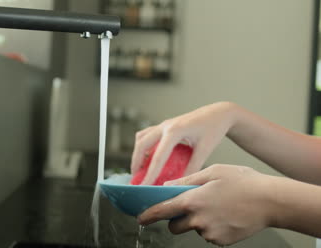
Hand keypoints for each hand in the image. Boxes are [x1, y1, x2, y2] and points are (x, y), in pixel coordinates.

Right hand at [131, 102, 236, 184]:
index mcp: (175, 131)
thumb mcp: (205, 149)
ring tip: (139, 170)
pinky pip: (146, 134)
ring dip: (137, 153)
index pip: (158, 156)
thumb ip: (193, 167)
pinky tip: (147, 157)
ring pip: (141, 138)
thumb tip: (181, 184)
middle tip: (136, 179)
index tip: (144, 186)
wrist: (218, 113)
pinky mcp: (164, 125)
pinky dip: (143, 146)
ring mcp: (163, 124)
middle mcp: (165, 125)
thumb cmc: (214, 129)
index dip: (150, 173)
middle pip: (142, 145)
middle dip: (136, 162)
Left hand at [137, 164, 274, 245]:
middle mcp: (198, 220)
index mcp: (192, 200)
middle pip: (175, 226)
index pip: (162, 211)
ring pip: (193, 230)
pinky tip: (225, 215)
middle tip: (189, 207)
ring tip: (217, 207)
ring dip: (197, 222)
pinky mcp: (221, 242)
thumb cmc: (243, 182)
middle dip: (176, 219)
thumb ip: (187, 180)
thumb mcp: (213, 172)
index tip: (140, 218)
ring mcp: (210, 233)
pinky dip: (212, 227)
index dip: (148, 215)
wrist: (271, 201)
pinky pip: (209, 235)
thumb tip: (167, 186)